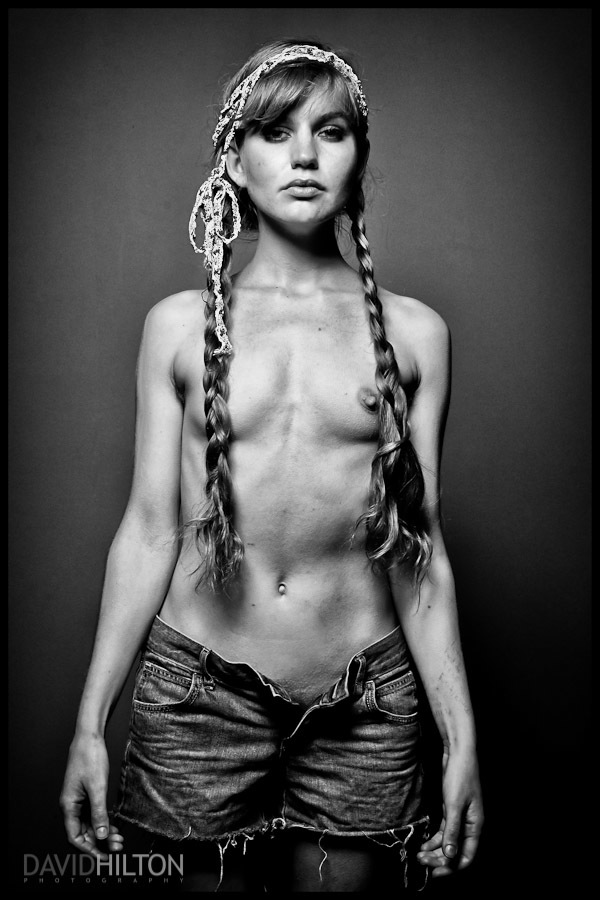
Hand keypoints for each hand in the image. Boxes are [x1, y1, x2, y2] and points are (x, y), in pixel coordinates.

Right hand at [59, 732, 123, 858]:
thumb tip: (100, 835)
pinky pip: (92, 812)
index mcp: (68, 805)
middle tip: (118, 845)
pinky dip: (103, 819)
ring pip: (89, 822)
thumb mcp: (97, 787)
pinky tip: (114, 824)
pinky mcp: (85, 792)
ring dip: (103, 831)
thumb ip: (99, 812)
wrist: (90, 736)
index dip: (89, 848)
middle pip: (84, 831)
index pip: (75, 836)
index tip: (104, 855)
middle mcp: (71, 804)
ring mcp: (78, 798)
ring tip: (119, 837)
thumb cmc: (90, 757)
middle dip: (100, 841)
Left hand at [417, 745, 483, 876]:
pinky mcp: (451, 810)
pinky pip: (444, 831)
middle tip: (421, 862)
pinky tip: (423, 844)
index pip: (467, 856)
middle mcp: (469, 825)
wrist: (458, 754)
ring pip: (448, 842)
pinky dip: (434, 839)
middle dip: (439, 860)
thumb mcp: (454, 805)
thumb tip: (450, 856)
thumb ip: (453, 831)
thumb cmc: (460, 776)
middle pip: (456, 851)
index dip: (452, 868)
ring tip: (419, 856)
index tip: (435, 873)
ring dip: (435, 851)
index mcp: (476, 826)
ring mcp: (460, 818)